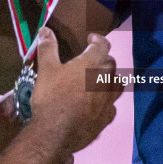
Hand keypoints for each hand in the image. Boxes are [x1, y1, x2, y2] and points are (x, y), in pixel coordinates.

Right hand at [26, 28, 120, 160]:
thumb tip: (45, 30)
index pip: (103, 45)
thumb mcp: (46, 69)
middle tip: (91, 61)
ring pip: (117, 84)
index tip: (90, 40)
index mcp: (92, 64)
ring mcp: (108, 101)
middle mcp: (106, 80)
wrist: (55, 133)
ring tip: (98, 81)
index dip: (97, 40)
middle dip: (103, 59)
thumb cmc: (51, 97)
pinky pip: (111, 106)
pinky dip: (106, 102)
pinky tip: (97, 104)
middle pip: (111, 64)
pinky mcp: (106, 119)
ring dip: (109, 80)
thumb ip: (48, 48)